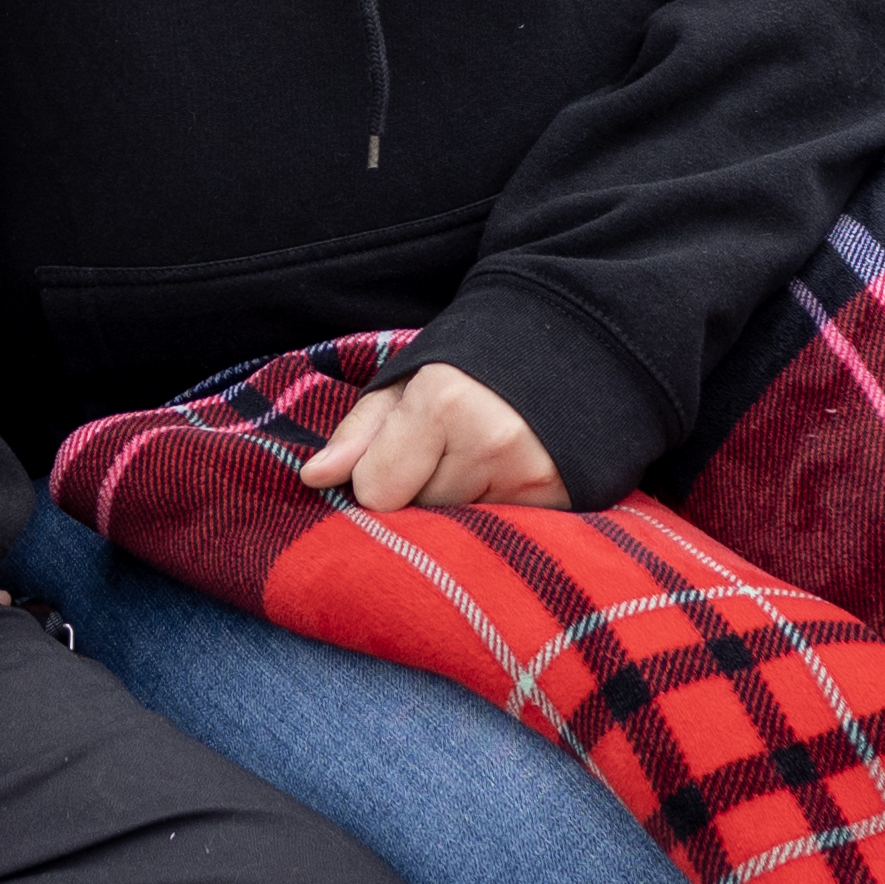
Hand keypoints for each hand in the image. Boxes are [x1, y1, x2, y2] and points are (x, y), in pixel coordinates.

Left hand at [300, 365, 569, 513]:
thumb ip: (359, 432)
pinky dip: (494, 517)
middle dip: (422, 490)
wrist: (571, 347)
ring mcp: (534, 476)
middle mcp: (494, 441)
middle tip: (450, 449)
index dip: (378, 475)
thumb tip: (313, 478)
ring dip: (459, 505)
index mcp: (445, 400)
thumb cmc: (474, 364)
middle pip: (418, 512)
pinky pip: (499, 536)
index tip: (401, 450)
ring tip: (480, 461)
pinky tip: (506, 480)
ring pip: (457, 530)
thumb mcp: (407, 381)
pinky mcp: (565, 504)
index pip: (376, 492)